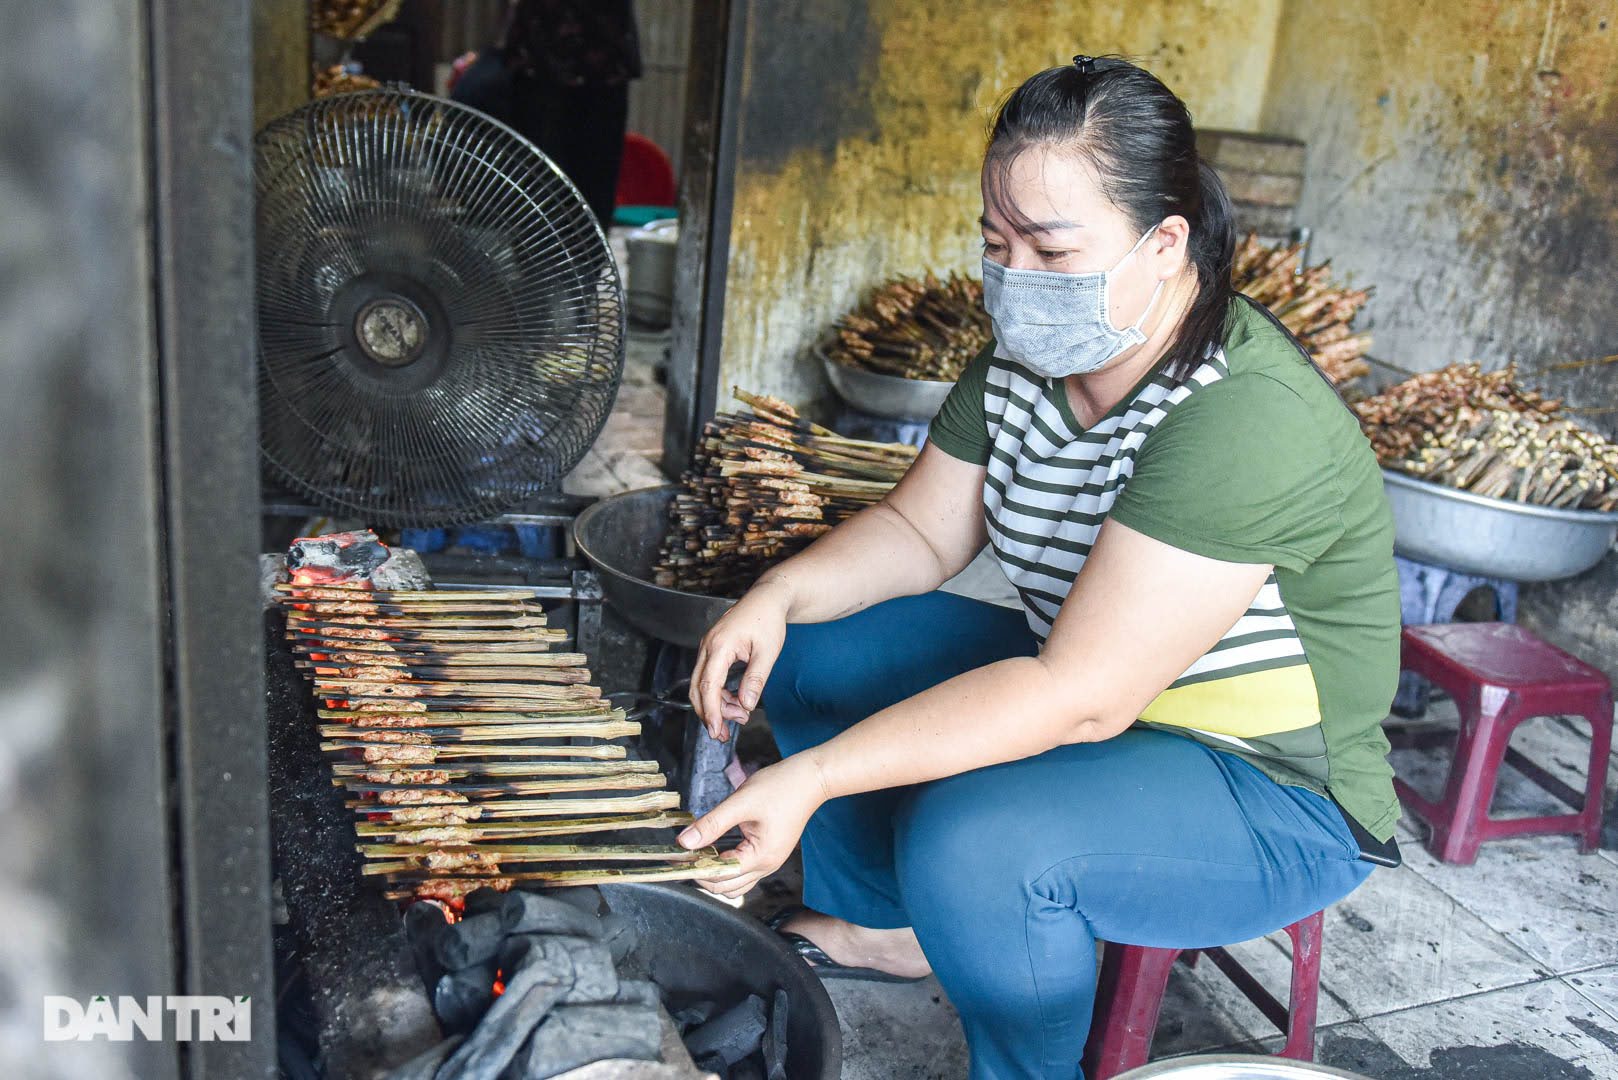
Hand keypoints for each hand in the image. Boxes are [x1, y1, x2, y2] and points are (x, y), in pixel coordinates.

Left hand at [678, 753, 827, 898]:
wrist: (811, 778)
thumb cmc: (780, 787)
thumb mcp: (740, 803)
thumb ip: (711, 824)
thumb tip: (684, 841)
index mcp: (760, 857)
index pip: (719, 877)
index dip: (695, 868)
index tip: (675, 857)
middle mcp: (767, 866)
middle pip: (726, 887)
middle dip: (702, 875)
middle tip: (682, 856)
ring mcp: (770, 861)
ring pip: (735, 883)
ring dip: (714, 874)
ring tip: (696, 854)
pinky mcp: (769, 852)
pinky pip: (743, 870)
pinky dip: (726, 866)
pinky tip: (714, 850)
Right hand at [690, 576, 792, 739]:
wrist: (766, 599)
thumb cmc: (767, 621)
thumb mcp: (768, 652)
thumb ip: (756, 679)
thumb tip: (746, 705)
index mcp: (720, 646)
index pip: (708, 685)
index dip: (710, 711)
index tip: (716, 730)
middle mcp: (707, 646)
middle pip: (697, 688)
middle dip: (708, 714)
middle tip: (723, 734)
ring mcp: (707, 648)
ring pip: (701, 684)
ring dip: (715, 705)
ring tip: (740, 716)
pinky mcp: (712, 650)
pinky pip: (707, 676)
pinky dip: (718, 693)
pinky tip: (734, 702)